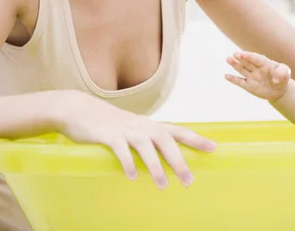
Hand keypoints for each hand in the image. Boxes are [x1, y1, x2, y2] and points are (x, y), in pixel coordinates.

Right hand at [54, 91, 215, 188]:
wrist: (80, 110)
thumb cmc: (111, 124)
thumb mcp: (135, 129)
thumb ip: (149, 141)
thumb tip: (165, 159)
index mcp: (151, 126)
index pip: (179, 131)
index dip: (197, 139)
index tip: (214, 148)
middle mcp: (143, 126)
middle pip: (166, 141)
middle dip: (179, 160)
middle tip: (189, 180)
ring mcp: (126, 130)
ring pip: (146, 147)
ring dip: (155, 166)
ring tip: (163, 185)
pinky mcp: (108, 135)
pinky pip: (120, 149)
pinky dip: (127, 162)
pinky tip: (133, 176)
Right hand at [225, 51, 290, 100]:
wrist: (279, 90)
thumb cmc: (282, 78)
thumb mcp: (286, 73)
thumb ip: (282, 73)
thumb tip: (275, 79)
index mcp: (265, 63)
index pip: (256, 58)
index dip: (250, 56)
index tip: (243, 54)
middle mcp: (256, 69)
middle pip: (247, 62)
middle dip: (241, 58)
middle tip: (234, 54)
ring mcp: (252, 76)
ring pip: (242, 69)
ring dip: (235, 65)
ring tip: (228, 59)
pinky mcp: (249, 85)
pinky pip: (240, 82)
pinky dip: (233, 79)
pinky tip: (226, 76)